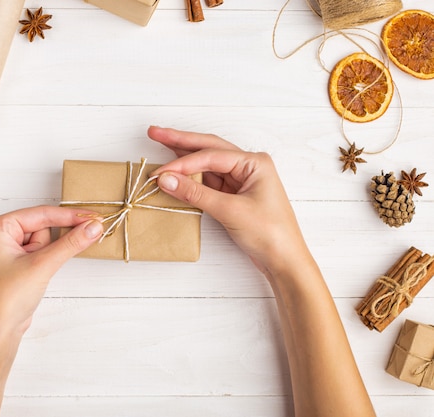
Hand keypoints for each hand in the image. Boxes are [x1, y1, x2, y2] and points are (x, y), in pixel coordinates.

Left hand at [0, 206, 102, 416]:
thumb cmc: (4, 300)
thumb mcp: (42, 265)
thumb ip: (70, 243)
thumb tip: (93, 227)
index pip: (40, 214)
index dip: (69, 215)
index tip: (93, 217)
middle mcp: (0, 236)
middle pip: (43, 226)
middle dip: (58, 238)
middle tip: (82, 238)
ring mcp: (8, 252)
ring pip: (44, 241)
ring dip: (51, 253)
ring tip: (40, 273)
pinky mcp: (18, 266)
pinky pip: (41, 254)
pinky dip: (50, 259)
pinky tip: (46, 272)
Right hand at [149, 126, 309, 276]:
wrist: (284, 260)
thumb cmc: (269, 233)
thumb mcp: (230, 210)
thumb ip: (196, 193)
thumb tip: (166, 179)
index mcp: (254, 163)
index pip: (211, 156)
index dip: (183, 163)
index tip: (161, 172)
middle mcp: (248, 166)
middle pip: (208, 148)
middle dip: (181, 141)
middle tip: (156, 132)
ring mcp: (240, 181)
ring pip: (206, 164)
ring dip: (184, 158)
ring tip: (161, 142)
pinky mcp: (233, 196)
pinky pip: (208, 181)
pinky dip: (190, 178)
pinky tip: (175, 172)